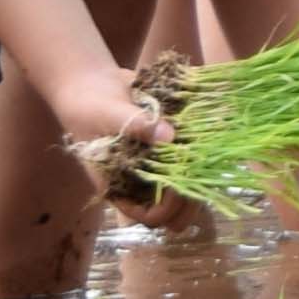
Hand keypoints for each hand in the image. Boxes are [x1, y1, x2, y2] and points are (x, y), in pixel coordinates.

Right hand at [52, 67, 193, 226]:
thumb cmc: (89, 105)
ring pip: (183, 190)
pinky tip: (209, 146)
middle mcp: (138, 182)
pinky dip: (198, 162)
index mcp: (119, 185)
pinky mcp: (164, 149)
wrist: (89, 83)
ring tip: (208, 162)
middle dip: (190, 199)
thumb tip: (169, 136)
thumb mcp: (108, 113)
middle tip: (203, 174)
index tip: (180, 184)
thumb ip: (137, 125)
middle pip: (172, 209)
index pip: (148, 215)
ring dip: (198, 182)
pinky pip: (186, 166)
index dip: (168, 207)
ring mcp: (152, 167)